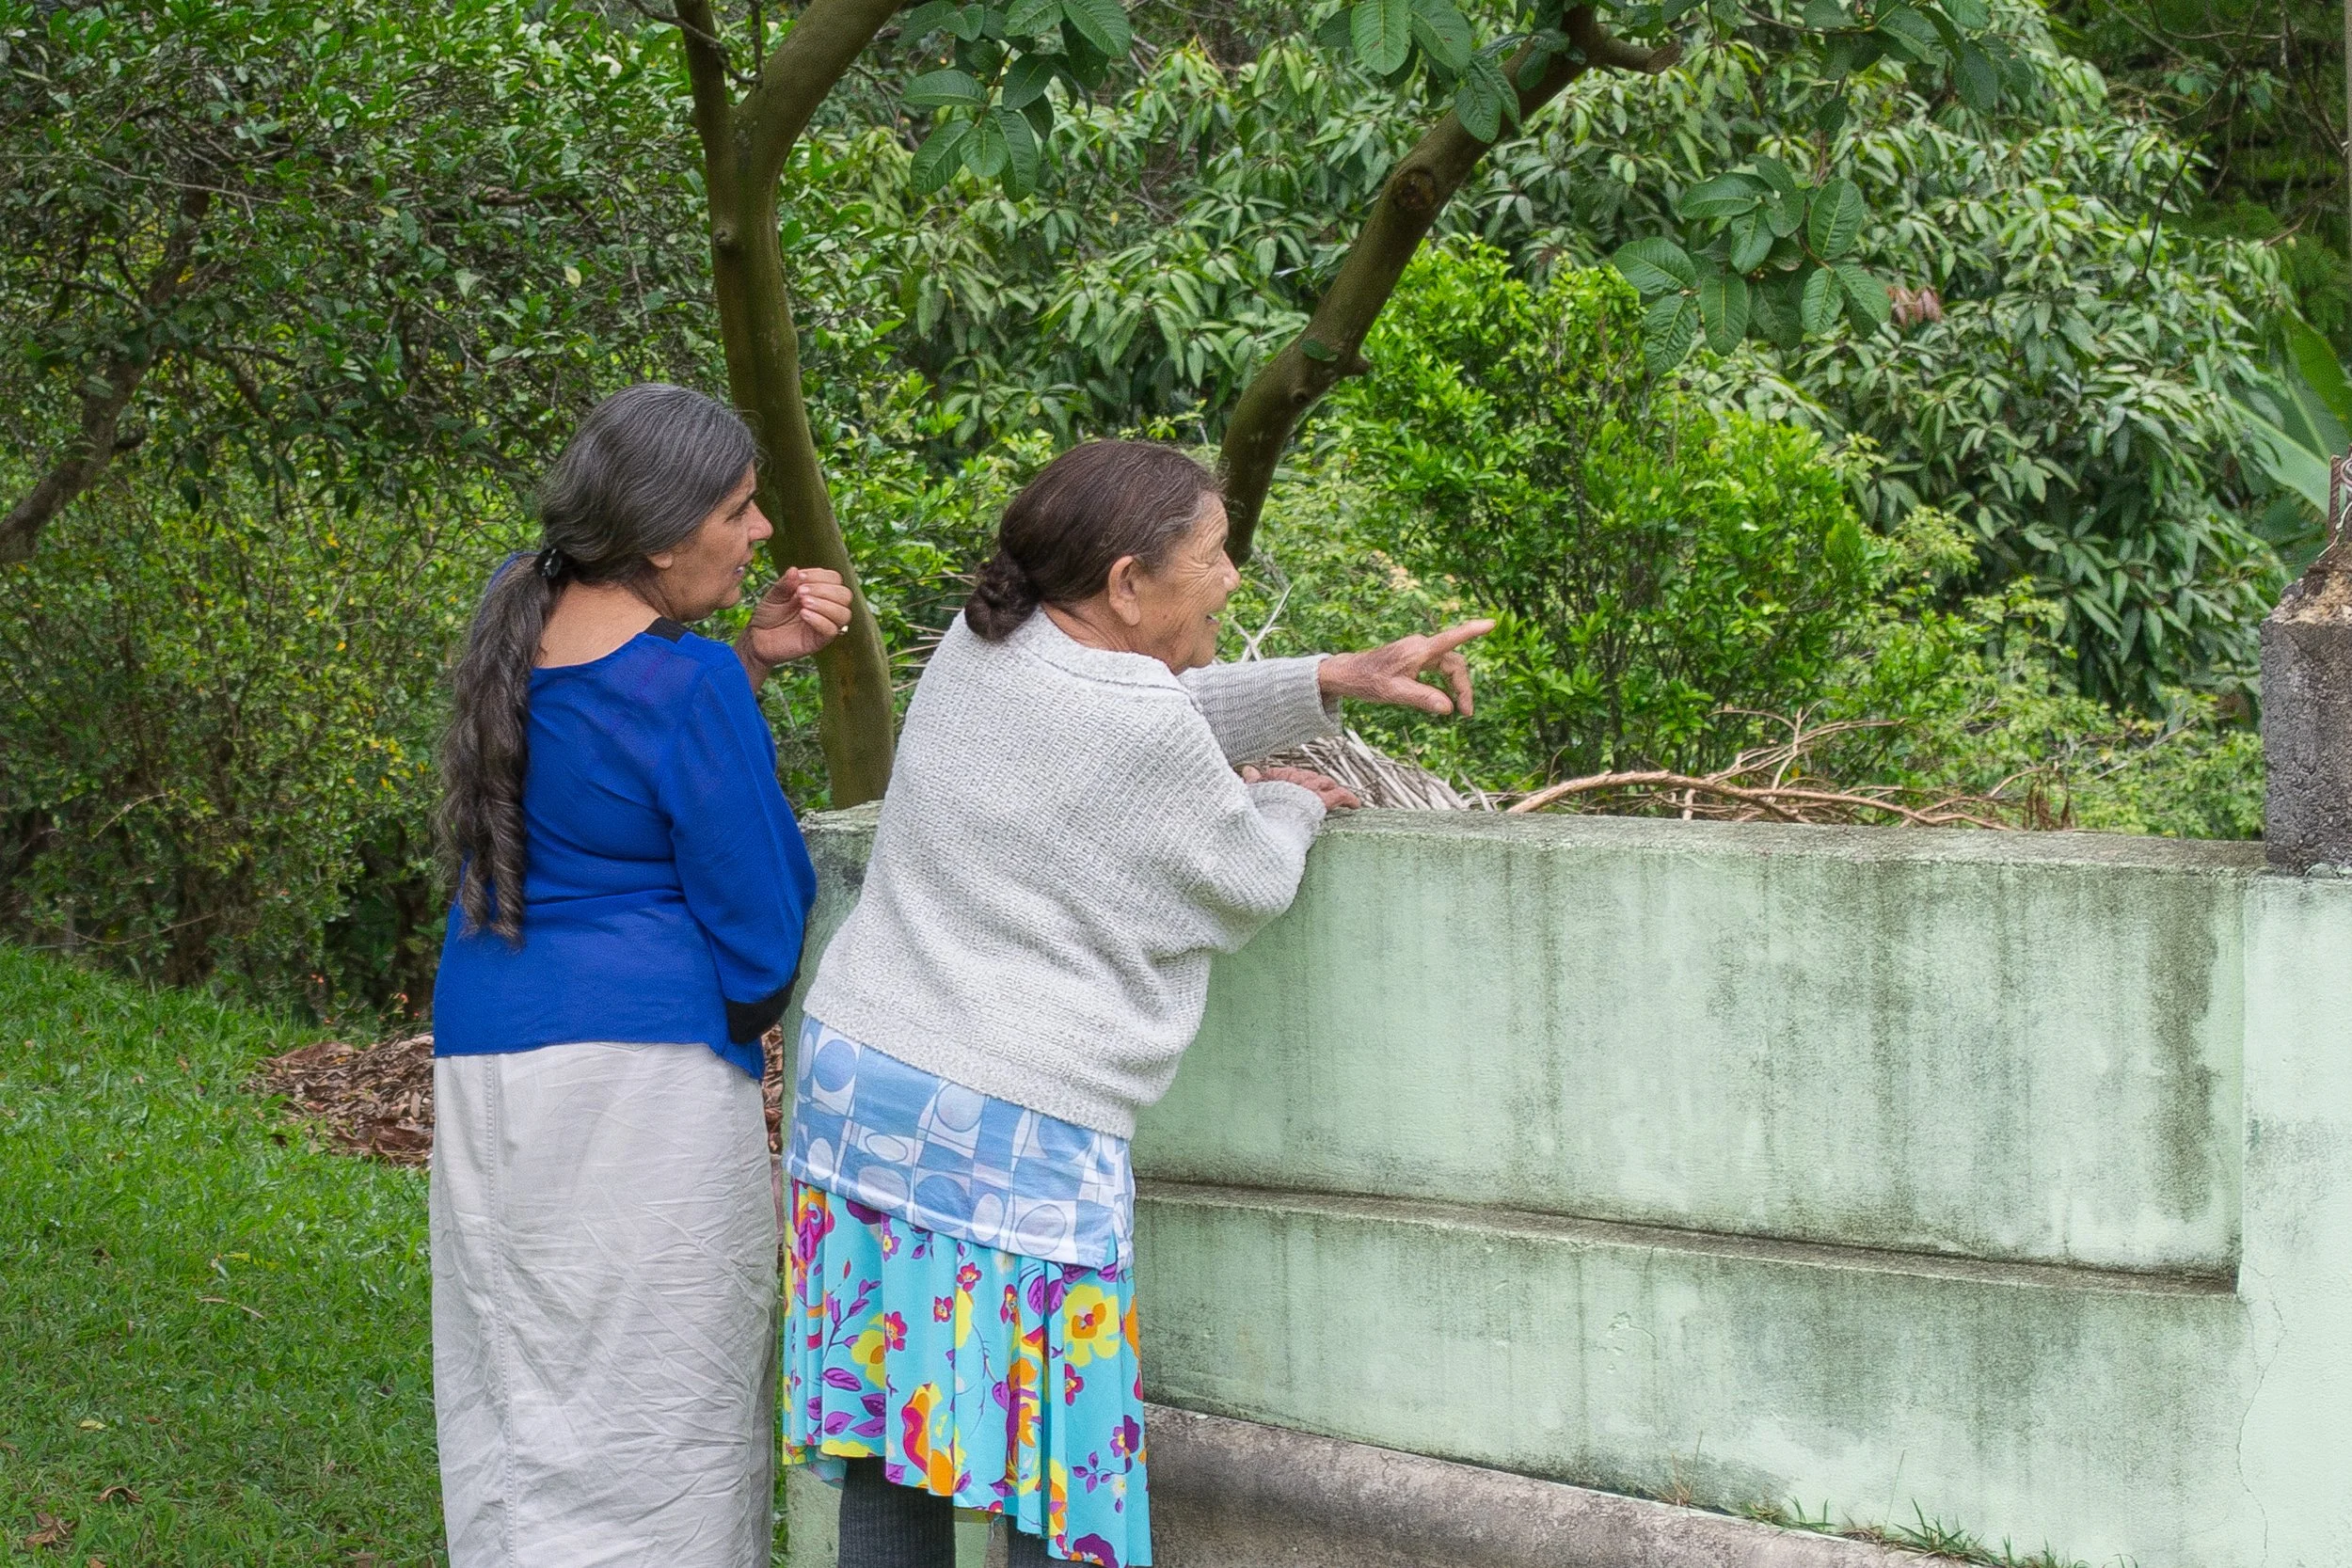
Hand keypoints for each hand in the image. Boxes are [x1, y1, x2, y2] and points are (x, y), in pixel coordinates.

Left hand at [737, 567, 853, 677]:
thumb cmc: (769, 614)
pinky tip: (803, 615)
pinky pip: (832, 630)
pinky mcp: (820, 640)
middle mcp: (827, 607)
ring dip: (825, 605)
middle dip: (824, 590)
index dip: (820, 575)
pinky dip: (819, 620)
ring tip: (803, 603)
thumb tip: (795, 570)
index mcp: (820, 592)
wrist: (758, 637)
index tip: (800, 577)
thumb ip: (785, 584)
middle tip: (801, 592)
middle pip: (845, 595)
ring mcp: (825, 624)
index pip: (835, 578)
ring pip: (844, 613)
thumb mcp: (775, 594)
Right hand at [1242, 765, 1361, 810]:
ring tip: (1335, 797)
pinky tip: (1355, 805)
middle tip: (1317, 794)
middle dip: (1314, 785)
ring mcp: (1311, 787)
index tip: (1294, 790)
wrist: (1272, 816)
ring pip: (1325, 784)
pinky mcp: (1322, 799)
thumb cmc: (1259, 808)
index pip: (1290, 774)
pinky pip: (1340, 795)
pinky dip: (1348, 799)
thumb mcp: (1252, 793)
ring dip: (1329, 790)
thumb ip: (1252, 782)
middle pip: (1309, 778)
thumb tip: (1248, 769)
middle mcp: (1297, 777)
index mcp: (1279, 776)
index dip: (1294, 782)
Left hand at [1317, 619, 1495, 715]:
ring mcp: (1418, 651)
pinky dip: (1445, 683)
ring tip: (1460, 710)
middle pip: (1454, 663)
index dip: (1472, 631)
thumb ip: (1422, 698)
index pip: (1450, 639)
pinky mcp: (1415, 658)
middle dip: (1463, 686)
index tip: (1490, 623)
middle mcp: (1421, 647)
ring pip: (1448, 666)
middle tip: (1466, 712)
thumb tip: (1448, 708)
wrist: (1348, 673)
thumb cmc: (1368, 681)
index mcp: (1418, 651)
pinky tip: (1445, 699)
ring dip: (1456, 686)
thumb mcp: (1394, 693)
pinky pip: (1438, 668)